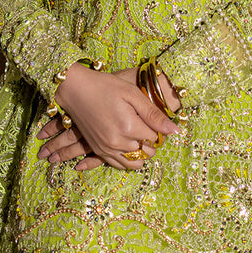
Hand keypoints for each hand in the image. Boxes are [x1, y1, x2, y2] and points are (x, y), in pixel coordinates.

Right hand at [37, 63, 177, 171]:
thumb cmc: (105, 86)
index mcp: (129, 127)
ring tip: (137, 134)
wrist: (76, 90)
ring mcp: (107, 149)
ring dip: (141, 152)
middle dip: (151, 141)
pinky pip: (119, 165)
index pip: (155, 138)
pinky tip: (128, 145)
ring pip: (135, 163)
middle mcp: (118, 142)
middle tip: (146, 124)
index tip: (153, 118)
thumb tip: (175, 131)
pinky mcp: (98, 151)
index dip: (159, 129)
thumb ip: (154, 114)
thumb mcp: (132, 94)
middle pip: (147, 152)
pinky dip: (127, 160)